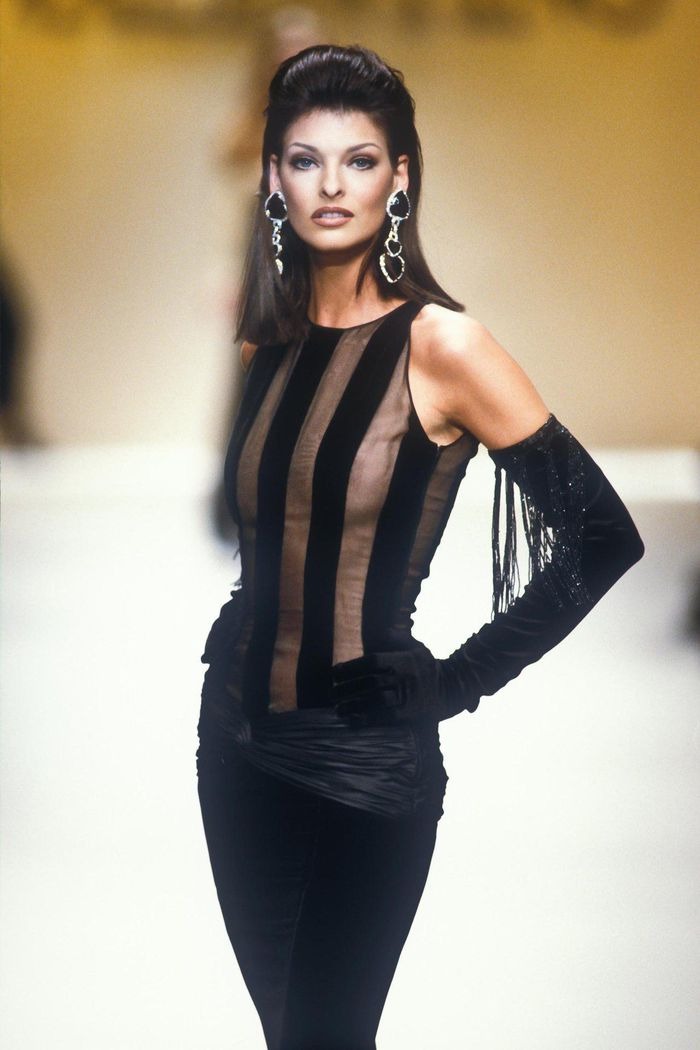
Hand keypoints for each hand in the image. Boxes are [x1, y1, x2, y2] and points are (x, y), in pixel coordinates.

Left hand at [331, 643, 453, 727]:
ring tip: (338, 708)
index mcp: (401, 660)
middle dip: (347, 687)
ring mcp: (405, 696)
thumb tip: (383, 630)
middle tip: (332, 693)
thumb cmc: (430, 667)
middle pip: (369, 682)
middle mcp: (401, 677)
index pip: (370, 662)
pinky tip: (352, 720)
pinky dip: (366, 719)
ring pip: (374, 700)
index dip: (350, 667)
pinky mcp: (408, 714)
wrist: (453, 688)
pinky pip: (384, 717)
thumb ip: (398, 638)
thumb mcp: (417, 648)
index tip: (334, 673)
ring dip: (353, 704)